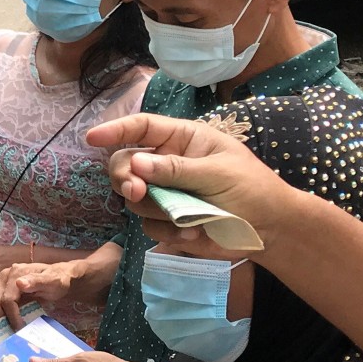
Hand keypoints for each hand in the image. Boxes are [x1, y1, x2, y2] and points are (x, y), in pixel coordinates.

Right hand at [0, 260, 89, 327]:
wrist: (58, 277)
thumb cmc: (56, 280)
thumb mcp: (52, 281)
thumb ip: (37, 281)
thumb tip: (19, 283)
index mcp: (15, 273)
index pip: (7, 300)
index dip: (13, 317)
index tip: (20, 329)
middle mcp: (4, 277)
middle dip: (3, 321)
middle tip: (14, 334)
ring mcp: (1, 284)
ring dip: (1, 320)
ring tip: (13, 330)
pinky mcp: (0, 290)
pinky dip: (3, 316)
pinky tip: (11, 323)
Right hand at [88, 113, 292, 254]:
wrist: (270, 230)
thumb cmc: (252, 189)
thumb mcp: (217, 173)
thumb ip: (175, 169)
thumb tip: (136, 164)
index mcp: (183, 140)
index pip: (142, 128)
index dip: (115, 130)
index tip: (92, 138)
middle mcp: (168, 163)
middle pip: (126, 164)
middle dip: (125, 178)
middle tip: (135, 192)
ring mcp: (166, 193)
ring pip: (135, 198)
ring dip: (156, 210)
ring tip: (188, 218)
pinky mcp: (168, 221)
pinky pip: (149, 225)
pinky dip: (169, 232)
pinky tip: (194, 233)